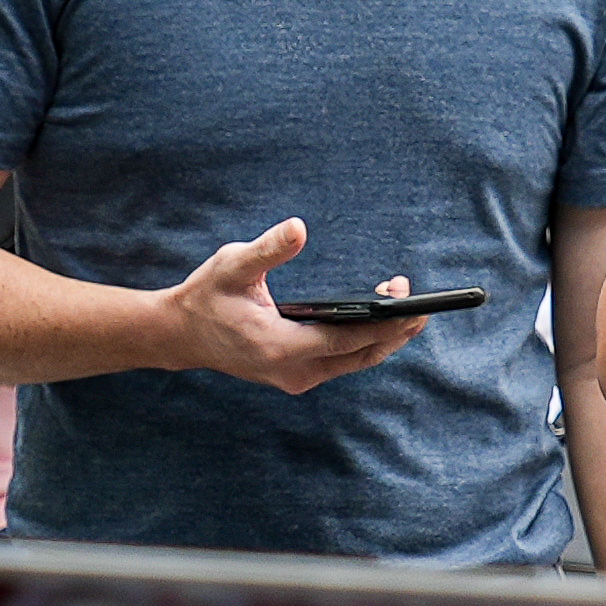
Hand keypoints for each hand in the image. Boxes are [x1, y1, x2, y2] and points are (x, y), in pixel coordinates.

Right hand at [160, 222, 431, 396]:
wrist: (180, 335)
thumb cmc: (206, 296)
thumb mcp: (232, 265)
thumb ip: (268, 249)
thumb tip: (299, 228)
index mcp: (280, 346)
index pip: (346, 340)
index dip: (382, 324)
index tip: (410, 304)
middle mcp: (292, 371)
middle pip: (359, 356)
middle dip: (395, 333)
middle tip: (425, 307)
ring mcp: (295, 377)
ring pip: (354, 362)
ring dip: (383, 339)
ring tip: (412, 310)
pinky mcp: (296, 374)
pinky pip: (342, 361)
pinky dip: (364, 343)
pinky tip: (383, 320)